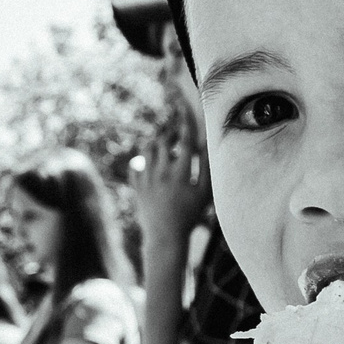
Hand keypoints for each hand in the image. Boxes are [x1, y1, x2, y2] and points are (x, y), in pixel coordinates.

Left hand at [130, 118, 210, 242]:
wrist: (165, 237)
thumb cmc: (190, 215)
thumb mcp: (204, 193)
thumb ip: (207, 167)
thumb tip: (207, 144)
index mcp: (180, 172)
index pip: (185, 138)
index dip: (185, 119)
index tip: (183, 105)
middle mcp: (161, 172)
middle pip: (163, 140)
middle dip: (170, 133)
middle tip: (177, 135)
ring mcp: (146, 178)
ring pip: (147, 149)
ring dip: (156, 143)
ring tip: (166, 148)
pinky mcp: (137, 186)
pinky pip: (135, 165)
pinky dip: (142, 160)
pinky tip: (151, 165)